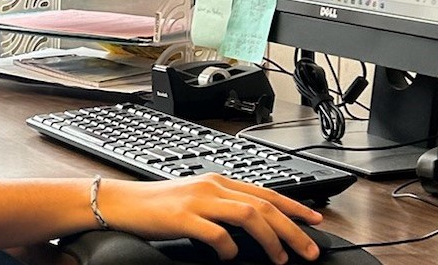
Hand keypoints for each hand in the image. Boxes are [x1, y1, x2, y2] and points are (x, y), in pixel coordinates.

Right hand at [99, 174, 322, 263]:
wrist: (121, 203)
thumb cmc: (157, 205)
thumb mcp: (195, 199)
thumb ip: (223, 206)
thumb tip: (254, 225)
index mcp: (218, 181)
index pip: (266, 192)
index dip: (295, 207)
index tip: (315, 221)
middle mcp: (212, 186)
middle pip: (264, 205)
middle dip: (293, 229)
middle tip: (309, 250)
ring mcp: (198, 200)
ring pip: (249, 215)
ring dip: (271, 239)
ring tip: (280, 258)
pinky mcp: (183, 217)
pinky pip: (217, 234)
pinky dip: (230, 248)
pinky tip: (230, 257)